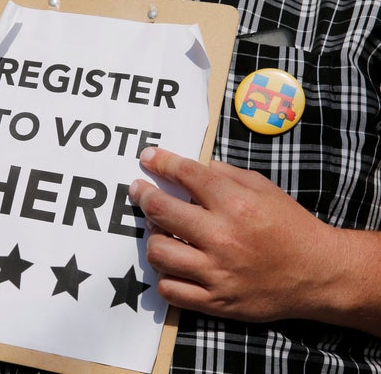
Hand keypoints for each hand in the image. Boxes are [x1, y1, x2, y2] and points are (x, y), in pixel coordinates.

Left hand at [128, 147, 340, 323]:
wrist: (319, 273)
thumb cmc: (290, 226)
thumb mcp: (264, 189)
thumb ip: (226, 175)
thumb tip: (194, 165)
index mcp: (236, 204)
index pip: (185, 174)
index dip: (161, 162)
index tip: (147, 158)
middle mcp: (222, 237)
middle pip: (161, 211)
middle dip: (144, 196)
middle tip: (139, 191)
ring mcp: (217, 272)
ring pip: (158, 252)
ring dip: (153, 239)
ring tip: (160, 233)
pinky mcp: (216, 301)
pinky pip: (169, 289)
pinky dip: (165, 276)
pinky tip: (173, 266)